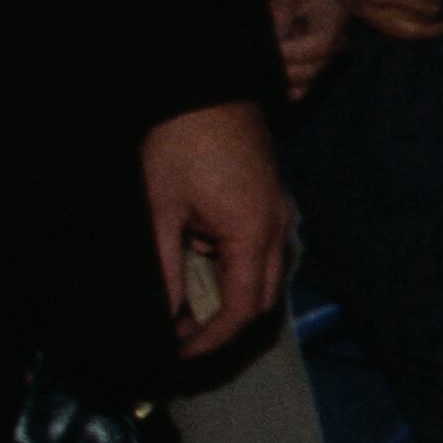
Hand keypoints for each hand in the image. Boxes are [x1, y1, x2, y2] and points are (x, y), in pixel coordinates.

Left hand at [142, 99, 287, 352]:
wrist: (210, 88)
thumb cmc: (182, 143)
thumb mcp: (162, 210)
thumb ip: (166, 268)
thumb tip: (166, 317)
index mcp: (252, 234)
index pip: (241, 310)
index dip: (211, 341)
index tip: (178, 354)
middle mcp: (277, 229)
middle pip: (262, 302)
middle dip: (225, 331)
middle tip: (184, 343)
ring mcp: (280, 215)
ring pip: (266, 279)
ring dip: (232, 303)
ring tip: (190, 314)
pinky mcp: (272, 203)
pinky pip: (264, 255)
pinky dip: (238, 277)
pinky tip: (204, 272)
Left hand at [264, 0, 347, 100]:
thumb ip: (279, 6)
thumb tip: (277, 35)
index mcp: (334, 18)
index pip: (321, 44)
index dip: (293, 51)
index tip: (270, 48)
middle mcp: (337, 42)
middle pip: (313, 68)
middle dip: (283, 68)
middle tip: (256, 60)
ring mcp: (327, 59)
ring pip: (305, 82)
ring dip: (280, 79)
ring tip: (259, 66)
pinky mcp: (313, 70)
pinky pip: (301, 90)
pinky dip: (283, 89)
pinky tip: (267, 81)